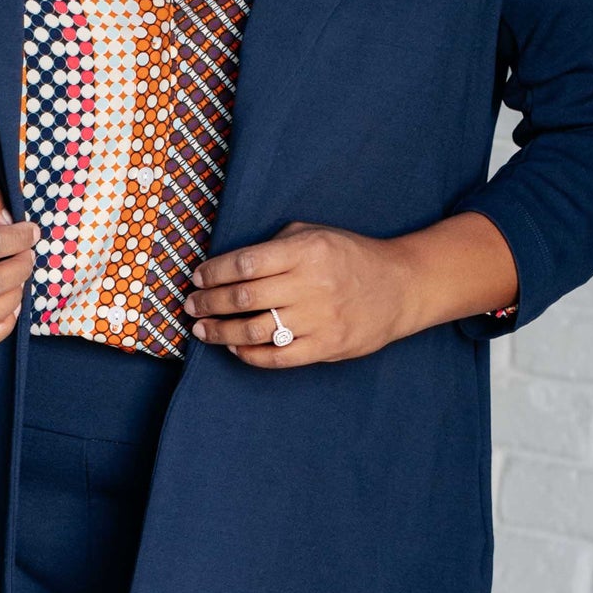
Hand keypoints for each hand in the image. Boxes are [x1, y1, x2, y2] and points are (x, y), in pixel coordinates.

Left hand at [184, 211, 518, 366]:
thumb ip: (275, 244)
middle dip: (209, 303)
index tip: (197, 279)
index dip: (213, 273)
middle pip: (244, 297)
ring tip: (202, 329)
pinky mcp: (328, 346)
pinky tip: (234, 348)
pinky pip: (279, 358)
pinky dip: (250, 355)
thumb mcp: (316, 234)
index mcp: (306, 251)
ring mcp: (320, 318)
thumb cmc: (351, 257)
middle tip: (191, 306)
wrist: (401, 287)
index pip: (244, 263)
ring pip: (255, 330)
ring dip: (221, 331)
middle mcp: (311, 284)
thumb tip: (226, 264)